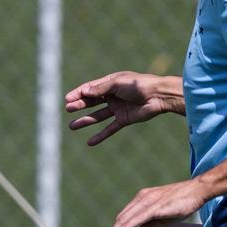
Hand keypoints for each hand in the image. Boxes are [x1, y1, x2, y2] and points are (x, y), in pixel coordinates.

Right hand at [65, 71, 182, 145]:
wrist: (159, 96)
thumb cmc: (139, 85)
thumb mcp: (117, 83)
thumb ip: (101, 89)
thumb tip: (84, 92)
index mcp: (110, 83)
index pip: (90, 89)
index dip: (78, 94)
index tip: (67, 99)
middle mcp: (112, 96)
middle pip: (92, 102)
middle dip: (79, 105)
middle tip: (69, 109)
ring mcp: (118, 108)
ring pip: (97, 116)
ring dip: (85, 121)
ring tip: (72, 126)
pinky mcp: (124, 120)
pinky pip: (109, 129)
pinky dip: (100, 136)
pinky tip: (90, 142)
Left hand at [104, 178, 207, 226]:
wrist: (197, 190)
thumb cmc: (182, 202)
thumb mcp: (162, 216)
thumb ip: (149, 225)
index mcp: (142, 199)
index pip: (124, 216)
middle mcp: (142, 198)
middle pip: (122, 218)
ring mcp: (149, 201)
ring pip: (127, 218)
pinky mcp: (157, 205)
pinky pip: (139, 217)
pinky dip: (128, 224)